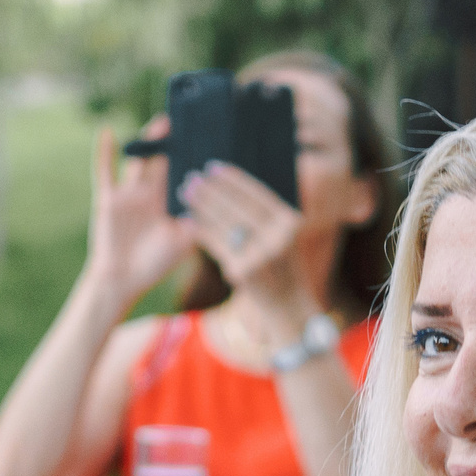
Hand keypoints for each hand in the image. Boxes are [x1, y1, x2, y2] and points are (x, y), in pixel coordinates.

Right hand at [84, 122, 195, 305]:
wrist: (122, 280)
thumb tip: (214, 204)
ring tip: (163, 120)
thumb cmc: (155, 264)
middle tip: (192, 118)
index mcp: (170, 201)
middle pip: (166, 159)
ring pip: (141, 160)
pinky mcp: (109, 198)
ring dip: (150, 140)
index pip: (185, 172)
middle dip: (177, 140)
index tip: (211, 136)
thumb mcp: (183, 243)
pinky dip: (104, 152)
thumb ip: (196, 224)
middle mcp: (152, 192)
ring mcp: (130, 193)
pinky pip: (105, 171)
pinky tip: (107, 131)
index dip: (195, 155)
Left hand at [180, 163, 316, 343]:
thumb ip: (266, 215)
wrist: (290, 308)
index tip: (213, 167)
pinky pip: (216, 245)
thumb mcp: (283, 238)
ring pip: (224, 224)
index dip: (234, 180)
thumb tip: (230, 187)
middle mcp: (277, 237)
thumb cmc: (283, 268)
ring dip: (202, 206)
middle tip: (192, 177)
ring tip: (185, 192)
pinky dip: (201, 231)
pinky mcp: (243, 271)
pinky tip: (189, 220)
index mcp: (289, 222)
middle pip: (238, 207)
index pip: (258, 195)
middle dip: (212, 191)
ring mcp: (260, 255)